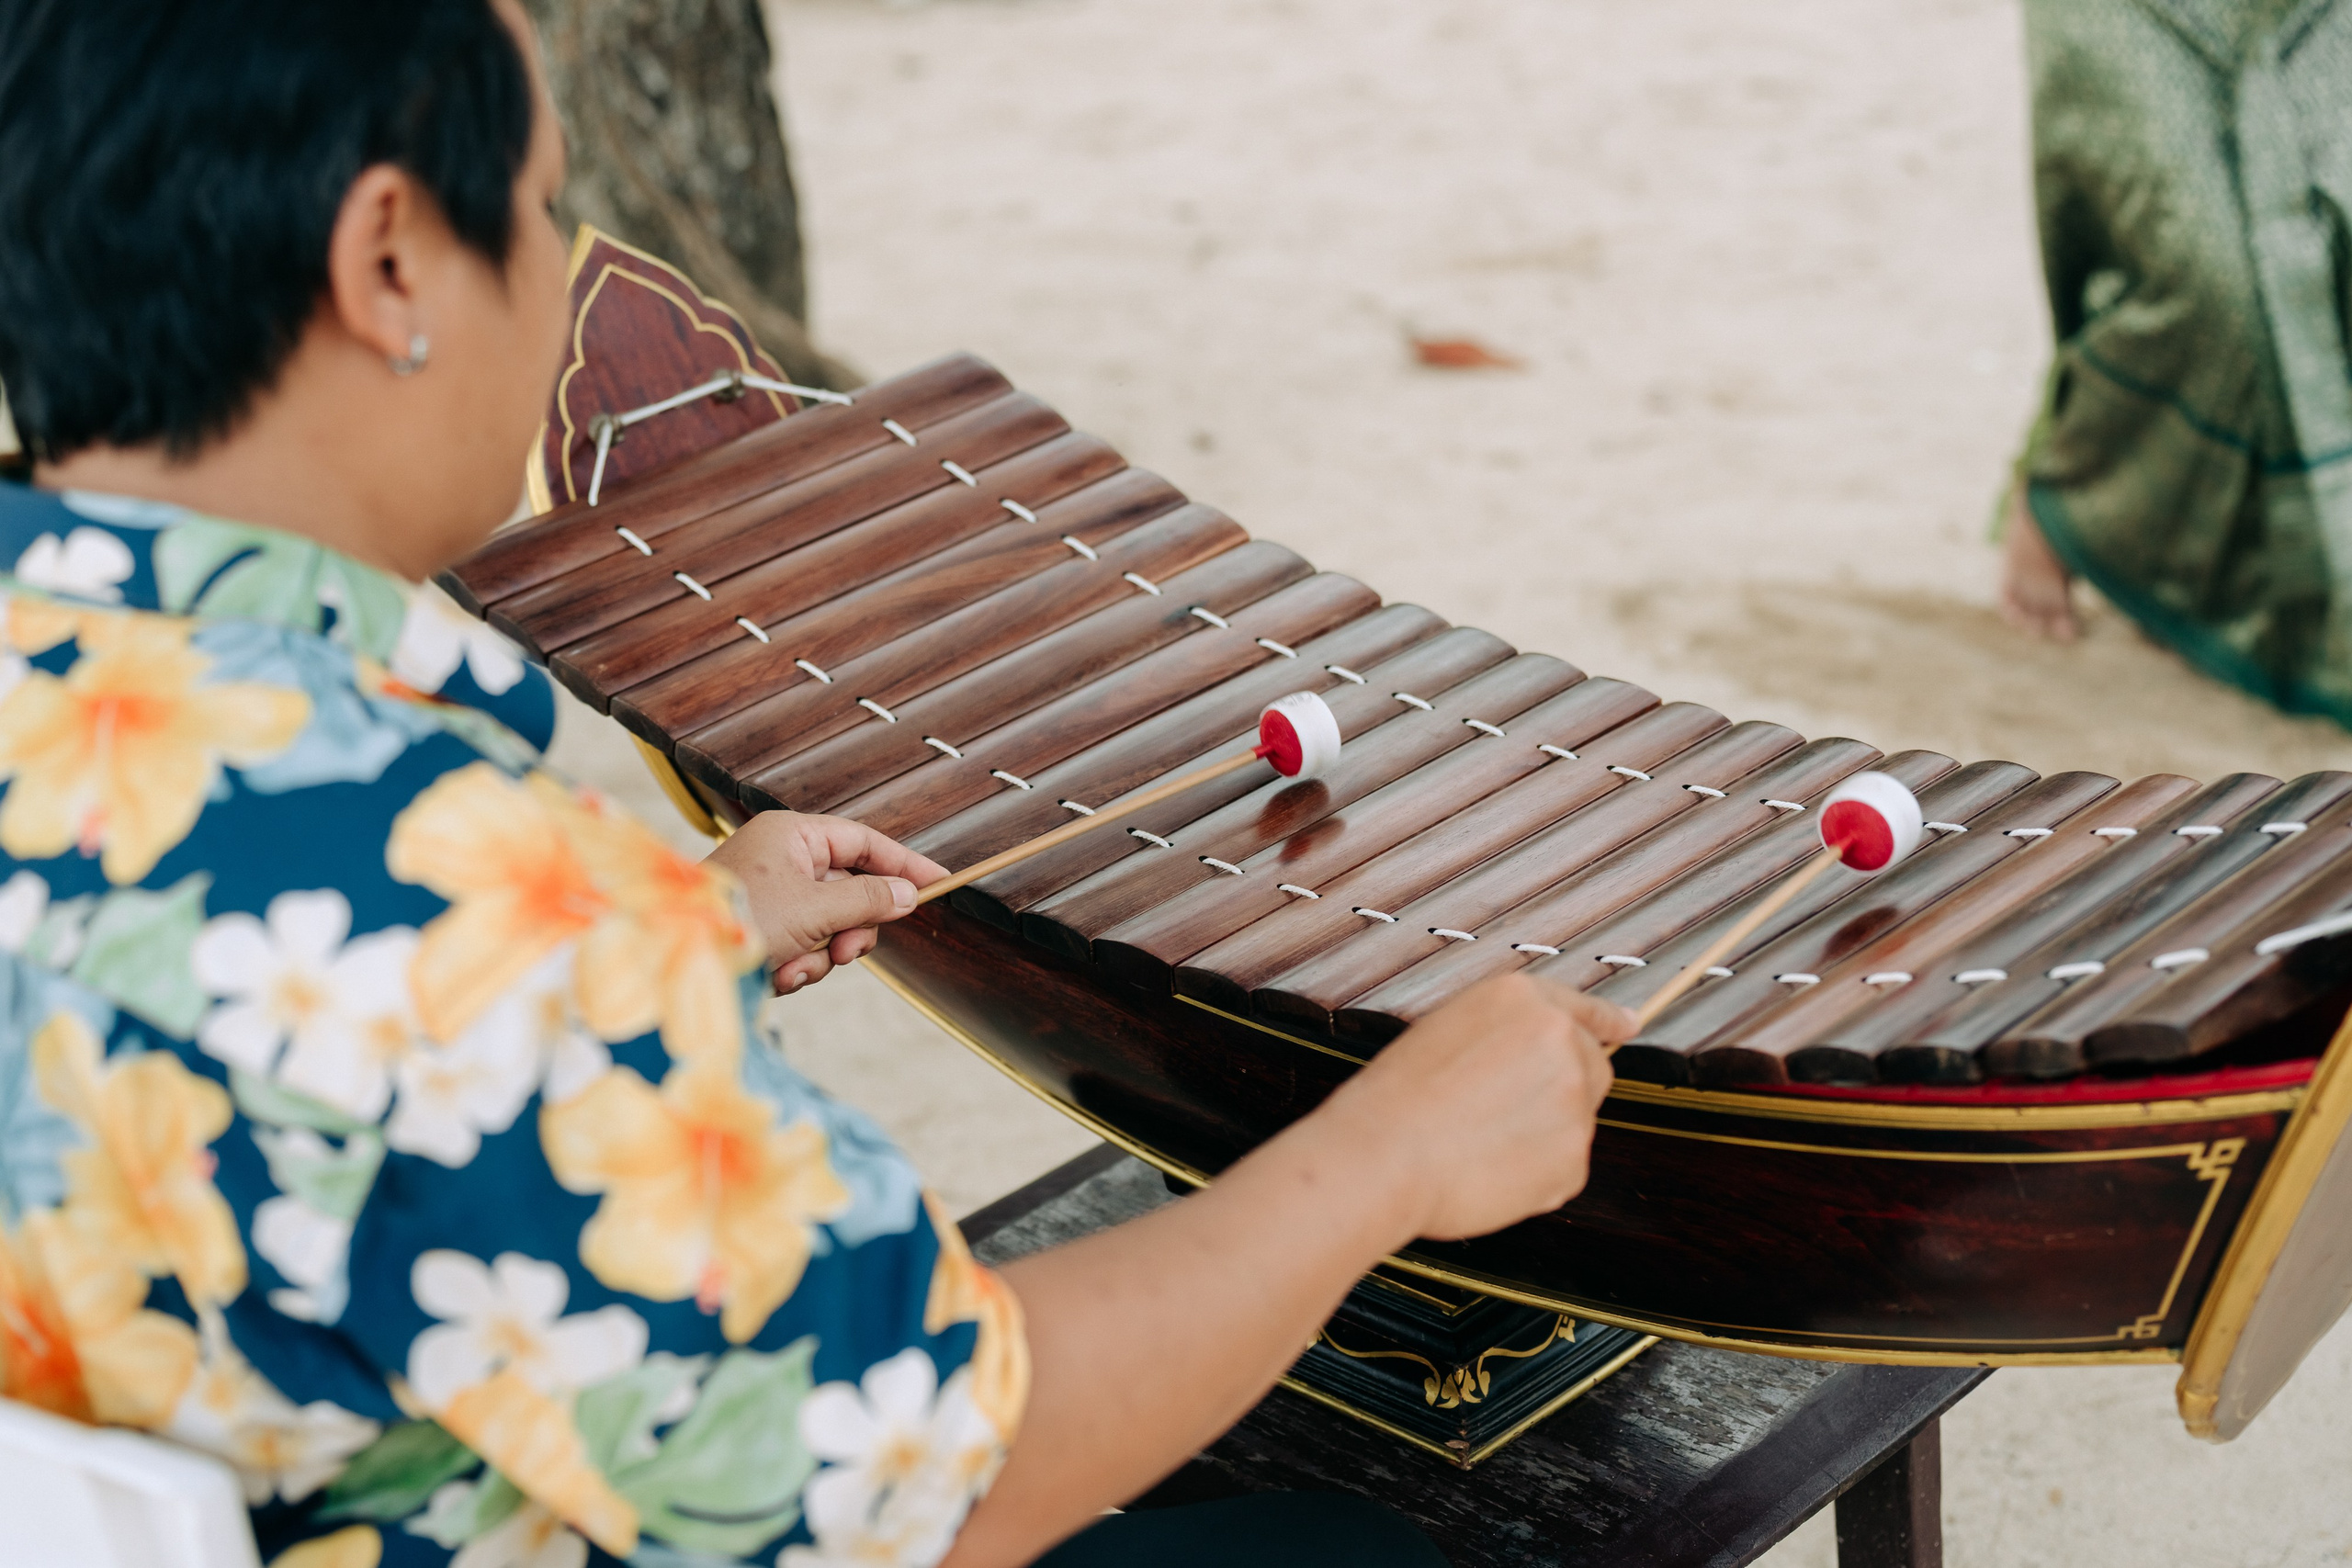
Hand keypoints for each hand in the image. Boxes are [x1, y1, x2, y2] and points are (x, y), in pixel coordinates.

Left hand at [702, 812, 948, 991]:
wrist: (680, 965)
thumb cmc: (739, 920)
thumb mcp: (814, 910)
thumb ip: (867, 899)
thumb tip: (906, 895)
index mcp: (790, 837)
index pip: (863, 842)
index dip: (903, 865)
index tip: (939, 885)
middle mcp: (781, 860)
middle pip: (850, 889)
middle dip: (849, 928)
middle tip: (846, 950)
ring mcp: (771, 896)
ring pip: (829, 925)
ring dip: (821, 954)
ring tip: (795, 967)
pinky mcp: (763, 929)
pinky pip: (804, 945)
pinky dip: (799, 965)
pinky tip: (778, 975)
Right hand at [1314, 973, 1627, 1241]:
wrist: (1386, 1154)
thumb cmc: (1398, 1097)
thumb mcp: (1448, 1030)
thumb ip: (1507, 1033)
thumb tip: (1541, 1055)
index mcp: (1523, 1000)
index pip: (1584, 1008)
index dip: (1607, 1020)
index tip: (1628, 1025)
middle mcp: (1561, 1041)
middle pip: (1592, 1068)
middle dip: (1563, 1089)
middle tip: (1502, 1111)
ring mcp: (1575, 1101)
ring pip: (1575, 1122)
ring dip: (1542, 1134)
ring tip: (1478, 1142)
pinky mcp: (1575, 1159)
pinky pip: (1564, 1168)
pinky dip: (1535, 1175)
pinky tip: (1488, 1169)